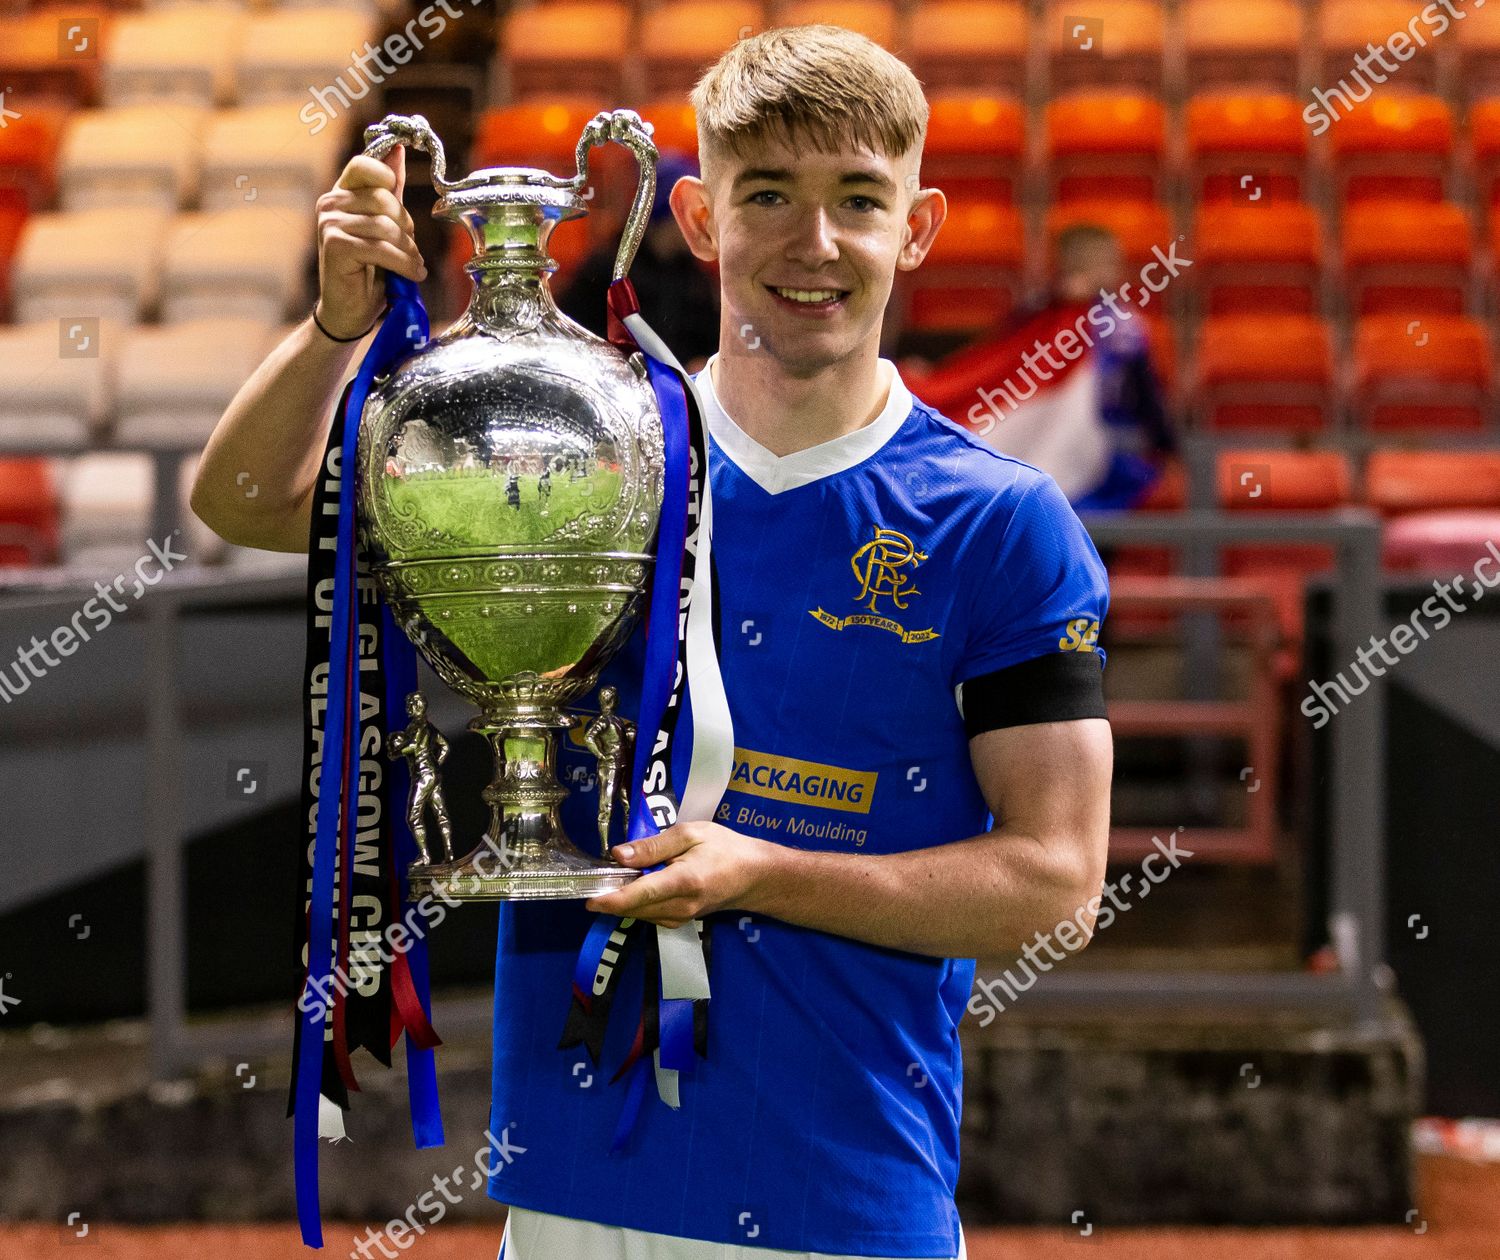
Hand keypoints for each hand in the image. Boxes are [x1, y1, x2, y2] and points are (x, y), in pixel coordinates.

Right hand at [315, 145, 426, 338]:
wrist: (350, 310)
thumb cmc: (370, 269)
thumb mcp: (385, 226)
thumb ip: (390, 191)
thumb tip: (397, 151)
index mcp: (342, 194)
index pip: (365, 166)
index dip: (389, 178)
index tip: (400, 205)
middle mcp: (331, 204)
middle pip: (385, 198)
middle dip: (406, 227)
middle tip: (412, 249)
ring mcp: (329, 224)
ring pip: (386, 226)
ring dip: (408, 250)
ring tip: (414, 265)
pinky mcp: (335, 246)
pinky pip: (380, 248)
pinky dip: (403, 264)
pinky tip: (412, 275)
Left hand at [584, 820, 777, 927]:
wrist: (754, 876)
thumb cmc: (724, 848)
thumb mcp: (690, 834)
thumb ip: (653, 846)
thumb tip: (619, 855)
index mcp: (683, 881)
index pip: (639, 895)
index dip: (610, 899)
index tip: (588, 899)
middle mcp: (681, 906)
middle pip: (634, 908)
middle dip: (612, 896)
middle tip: (598, 877)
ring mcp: (681, 917)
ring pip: (640, 914)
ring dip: (624, 900)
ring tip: (615, 879)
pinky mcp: (681, 920)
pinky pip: (650, 914)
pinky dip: (638, 903)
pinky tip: (637, 887)